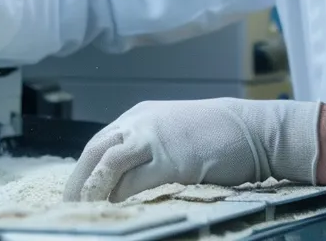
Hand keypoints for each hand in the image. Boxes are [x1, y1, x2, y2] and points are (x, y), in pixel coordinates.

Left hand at [63, 98, 322, 202]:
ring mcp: (155, 139)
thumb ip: (150, 147)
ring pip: (108, 163)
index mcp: (139, 115)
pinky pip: (134, 181)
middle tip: (68, 204)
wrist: (256, 130)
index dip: (86, 168)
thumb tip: (128, 177)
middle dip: (79, 179)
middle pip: (95, 150)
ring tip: (83, 210)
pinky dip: (120, 196)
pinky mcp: (172, 160)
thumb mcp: (176, 131)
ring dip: (92, 188)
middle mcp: (141, 123)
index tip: (77, 190)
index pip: (100, 142)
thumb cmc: (221, 135)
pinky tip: (114, 209)